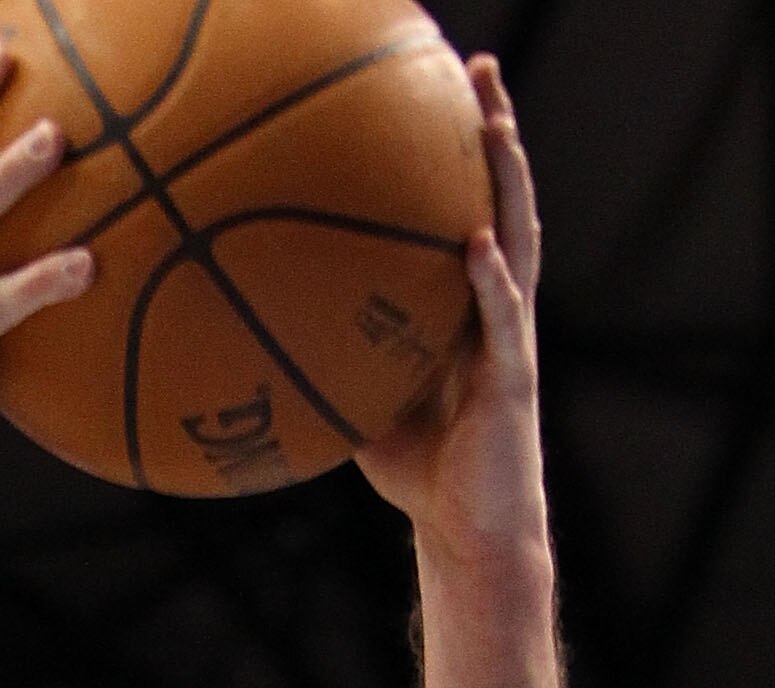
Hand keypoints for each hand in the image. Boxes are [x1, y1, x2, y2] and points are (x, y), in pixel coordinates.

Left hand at [357, 58, 547, 566]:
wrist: (468, 533)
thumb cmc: (419, 475)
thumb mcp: (361, 405)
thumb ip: (329, 362)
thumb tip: (254, 337)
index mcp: (466, 308)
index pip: (469, 210)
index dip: (461, 153)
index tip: (439, 90)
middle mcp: (497, 310)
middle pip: (503, 200)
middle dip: (495, 133)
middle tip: (480, 68)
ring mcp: (512, 340)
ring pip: (520, 241)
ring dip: (510, 181)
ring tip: (496, 125)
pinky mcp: (513, 381)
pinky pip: (502, 321)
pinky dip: (491, 281)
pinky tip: (477, 244)